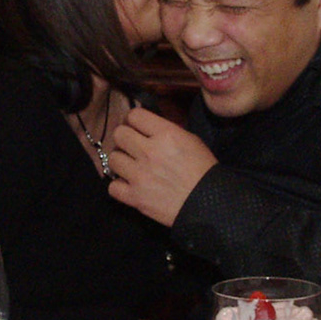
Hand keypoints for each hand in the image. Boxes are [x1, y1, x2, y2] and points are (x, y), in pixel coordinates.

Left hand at [107, 106, 215, 227]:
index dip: (134, 120)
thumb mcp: (191, 140)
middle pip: (119, 134)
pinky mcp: (135, 197)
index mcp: (166, 135)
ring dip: (121, 161)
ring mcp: (140, 175)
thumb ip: (167, 131)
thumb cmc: (203, 171)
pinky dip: (119, 186)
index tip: (137, 127)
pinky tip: (129, 185)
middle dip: (125, 138)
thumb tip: (147, 127)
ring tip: (131, 166)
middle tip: (132, 146)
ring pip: (113, 158)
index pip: (135, 115)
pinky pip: (112, 186)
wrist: (208, 204)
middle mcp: (149, 152)